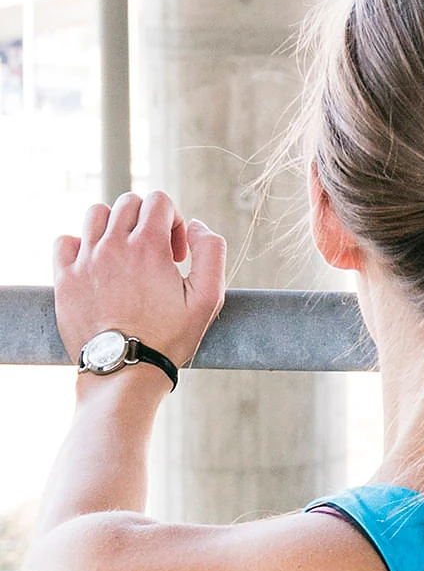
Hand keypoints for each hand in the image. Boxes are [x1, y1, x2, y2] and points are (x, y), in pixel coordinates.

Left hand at [53, 191, 226, 368]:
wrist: (126, 370)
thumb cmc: (170, 336)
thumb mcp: (208, 297)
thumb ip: (212, 251)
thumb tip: (197, 225)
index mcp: (148, 246)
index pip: (160, 201)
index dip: (175, 221)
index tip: (177, 254)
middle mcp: (113, 245)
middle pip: (128, 203)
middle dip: (148, 221)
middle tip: (156, 256)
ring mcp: (85, 260)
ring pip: (96, 214)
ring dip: (115, 226)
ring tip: (126, 255)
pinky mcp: (65, 278)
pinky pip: (66, 240)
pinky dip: (82, 244)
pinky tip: (98, 265)